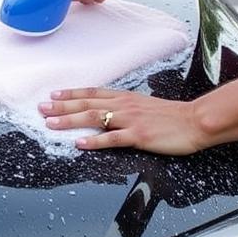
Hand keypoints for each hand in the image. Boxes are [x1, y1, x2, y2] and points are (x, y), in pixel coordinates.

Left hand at [39, 88, 207, 153]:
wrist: (196, 121)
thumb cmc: (173, 116)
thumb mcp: (146, 105)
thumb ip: (127, 107)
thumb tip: (110, 111)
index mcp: (126, 98)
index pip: (92, 93)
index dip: (71, 94)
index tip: (53, 95)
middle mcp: (124, 105)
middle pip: (87, 103)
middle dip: (62, 106)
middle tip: (42, 109)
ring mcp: (130, 120)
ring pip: (94, 117)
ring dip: (70, 120)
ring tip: (51, 124)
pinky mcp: (138, 135)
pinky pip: (111, 138)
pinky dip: (93, 141)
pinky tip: (79, 143)